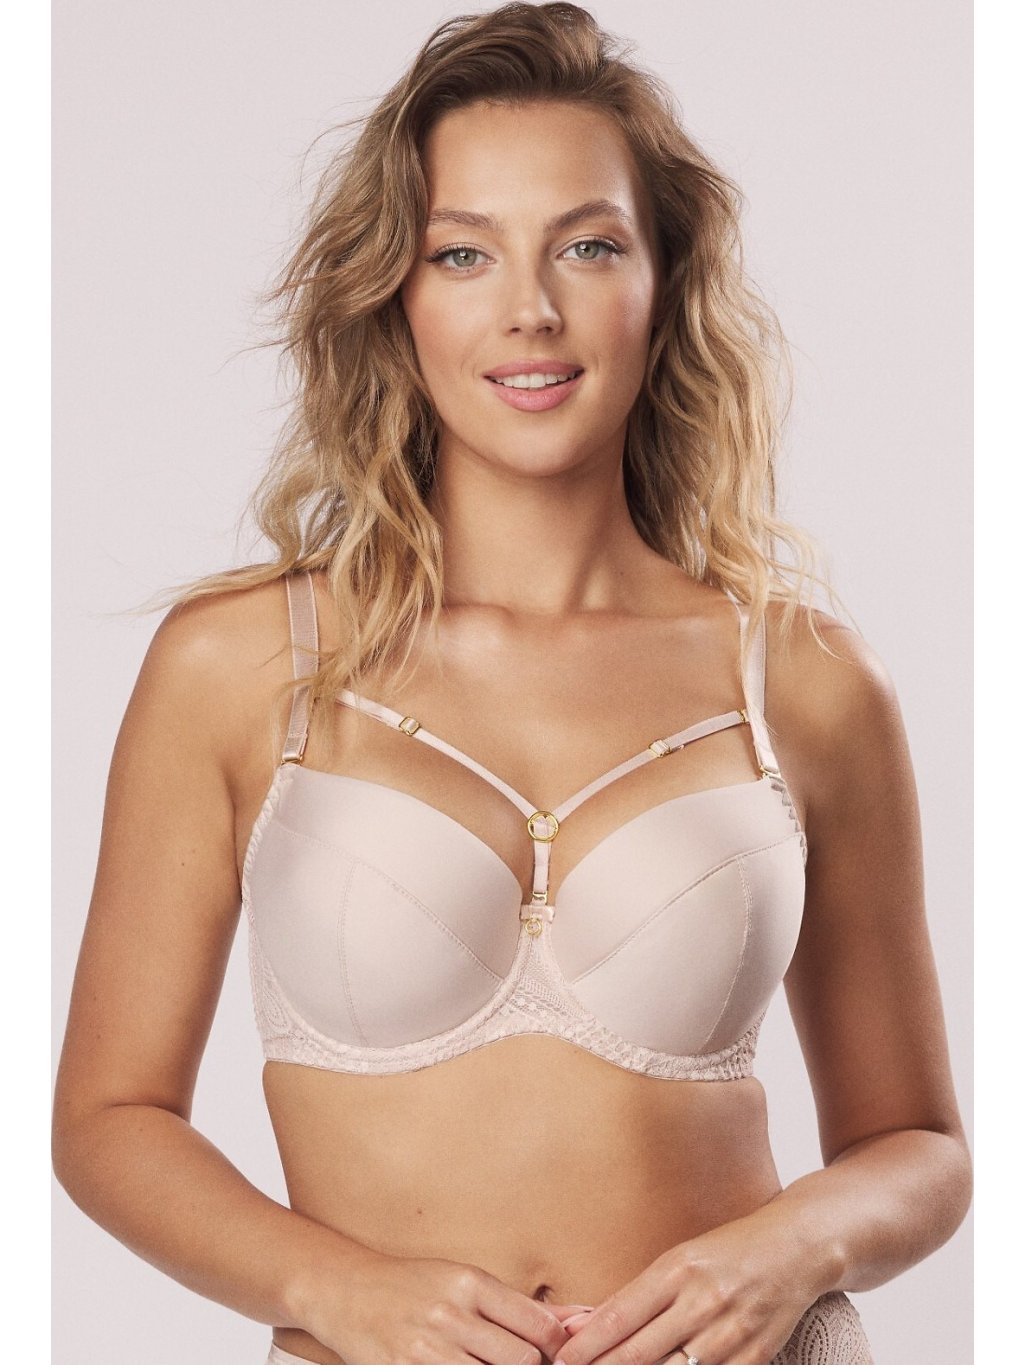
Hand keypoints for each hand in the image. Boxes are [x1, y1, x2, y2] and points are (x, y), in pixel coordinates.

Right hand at [303, 1248, 572, 1364]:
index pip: (537, 1326)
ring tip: (489, 1364)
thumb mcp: (463, 1280)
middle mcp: (449, 1314)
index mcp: (469, 1283)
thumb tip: (573, 1322)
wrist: (348, 1292)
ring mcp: (425, 1350)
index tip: (553, 1354)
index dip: (555, 1348)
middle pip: (521, 1361)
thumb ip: (512, 1306)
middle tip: (522, 1364)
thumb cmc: (414, 1286)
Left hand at [550, 1214, 827, 1364]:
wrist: (797, 1247)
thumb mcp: (681, 1258)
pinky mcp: (755, 1357)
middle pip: (639, 1352)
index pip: (620, 1315)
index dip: (587, 1344)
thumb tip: (585, 1323)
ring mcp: (730, 1332)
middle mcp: (702, 1300)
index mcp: (678, 1268)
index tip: (561, 1359)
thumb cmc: (729, 1249)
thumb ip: (639, 1295)